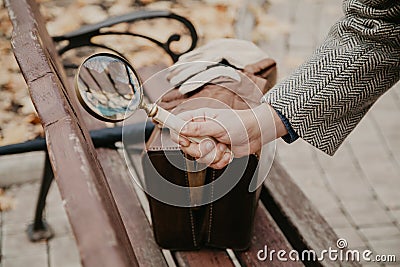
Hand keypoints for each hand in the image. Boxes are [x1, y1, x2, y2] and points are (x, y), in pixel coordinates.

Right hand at [170, 103, 286, 168]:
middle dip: (199, 150)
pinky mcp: (215, 153)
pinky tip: (228, 153)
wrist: (257, 133)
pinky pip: (210, 163)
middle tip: (210, 145)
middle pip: (186, 146)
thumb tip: (181, 128)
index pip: (177, 125)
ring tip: (224, 146)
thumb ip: (198, 128)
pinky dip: (220, 161)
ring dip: (213, 156)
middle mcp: (201, 131)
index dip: (177, 135)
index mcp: (199, 118)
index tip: (185, 141)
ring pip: (199, 157)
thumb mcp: (218, 125)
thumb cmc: (241, 123)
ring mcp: (208, 142)